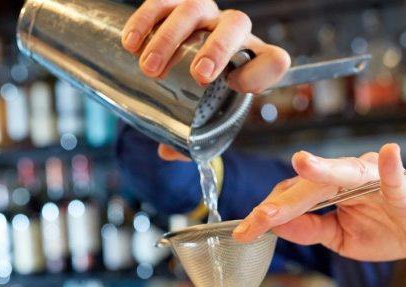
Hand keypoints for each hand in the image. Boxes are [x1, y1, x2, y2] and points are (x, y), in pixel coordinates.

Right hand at [121, 0, 290, 160]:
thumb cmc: (202, 90)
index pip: (274, 60)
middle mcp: (231, 31)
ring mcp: (203, 13)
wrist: (186, 59)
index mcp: (251, 59)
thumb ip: (192, 137)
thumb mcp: (207, 113)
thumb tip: (168, 152)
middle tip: (198, 76)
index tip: (237, 85)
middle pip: (235, 25)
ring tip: (149, 67)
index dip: (262, 72)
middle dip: (218, 49)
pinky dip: (146, 19)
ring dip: (171, 37)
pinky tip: (130, 42)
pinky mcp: (174, 3)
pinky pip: (162, 1)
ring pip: (194, 9)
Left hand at [232, 144, 405, 280]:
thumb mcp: (341, 238)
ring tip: (302, 164)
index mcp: (334, 188)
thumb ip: (310, 229)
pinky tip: (387, 155)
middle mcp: (352, 176)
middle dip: (285, 202)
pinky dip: (391, 166)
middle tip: (261, 217)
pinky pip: (396, 177)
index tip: (244, 232)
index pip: (294, 197)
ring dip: (324, 169)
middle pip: (311, 186)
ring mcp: (379, 178)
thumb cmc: (392, 230)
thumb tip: (276, 224)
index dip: (268, 214)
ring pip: (345, 172)